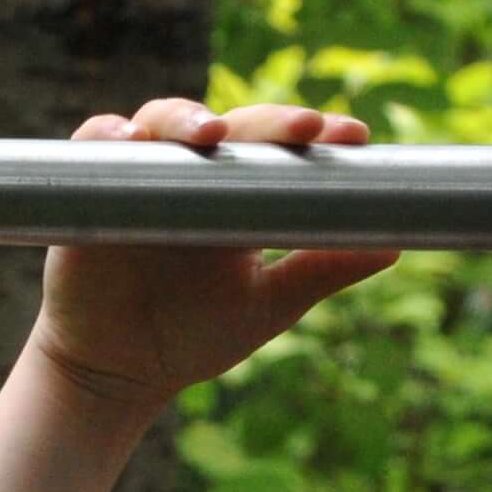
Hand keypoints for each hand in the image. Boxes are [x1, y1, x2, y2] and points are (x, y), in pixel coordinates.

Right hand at [28, 97, 399, 416]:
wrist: (117, 373)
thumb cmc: (193, 335)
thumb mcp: (269, 304)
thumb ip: (323, 268)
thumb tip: (396, 245)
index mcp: (241, 191)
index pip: (283, 147)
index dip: (317, 135)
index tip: (353, 137)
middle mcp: (195, 172)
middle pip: (235, 126)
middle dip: (271, 122)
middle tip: (307, 128)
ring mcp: (144, 174)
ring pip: (166, 120)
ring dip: (190, 118)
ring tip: (214, 134)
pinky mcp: (95, 187)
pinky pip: (97, 144)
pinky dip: (110, 134)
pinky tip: (128, 138)